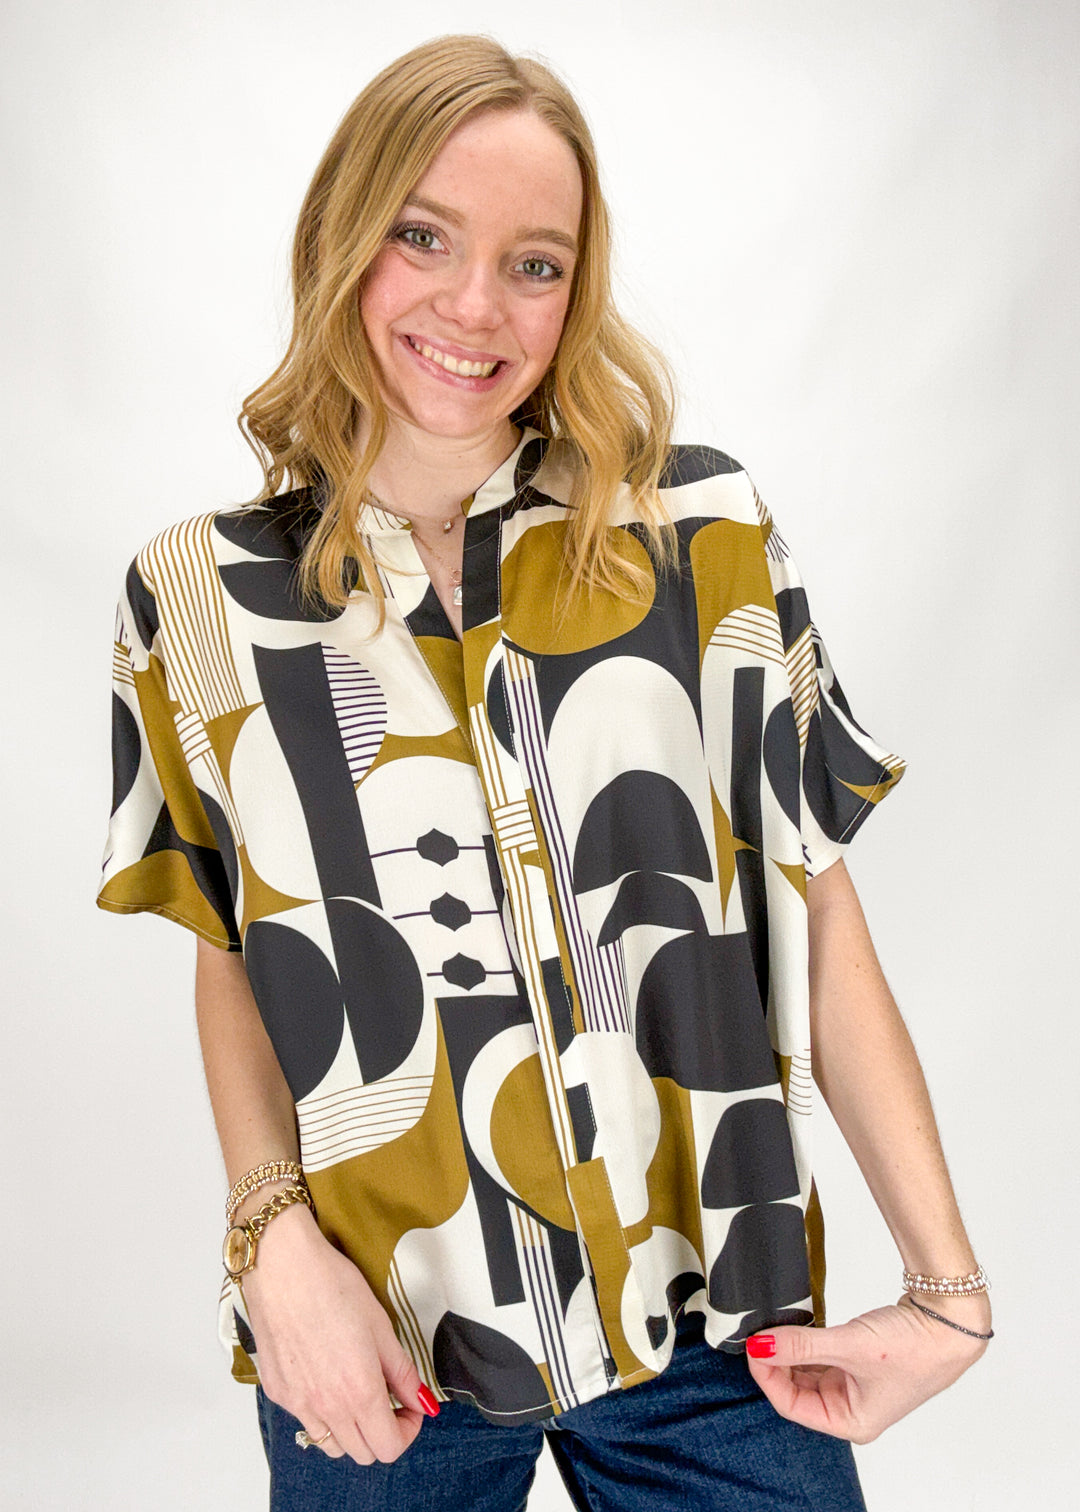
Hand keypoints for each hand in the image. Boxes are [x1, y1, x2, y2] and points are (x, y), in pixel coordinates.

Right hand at [238, 1204, 436, 1463]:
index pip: (388, 1448)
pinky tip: (325, 1377)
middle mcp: (326, 1407)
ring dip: (351, 1429)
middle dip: (382, 1432)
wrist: (282, 1267)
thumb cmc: (332, 1286)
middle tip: (388, 1397)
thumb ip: (402, 1372)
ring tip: (356, 1390)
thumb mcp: (381, 1325)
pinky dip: (321, 1413)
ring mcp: (297, 1403)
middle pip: (362, 1453)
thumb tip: (421, 1401)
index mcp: (359, 1392)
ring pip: (332, 1445)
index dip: (407, 1430)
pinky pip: (305, 1421)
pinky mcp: (277, 1392)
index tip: (409, 1406)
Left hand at [744, 1294, 990, 1442]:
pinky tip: (795, 1326)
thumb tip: (759, 1345)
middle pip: (796, 1388)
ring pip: (807, 1370)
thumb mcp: (848, 1345)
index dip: (766, 1375)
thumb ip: (801, 1345)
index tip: (751, 1346)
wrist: (950, 1322)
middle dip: (776, 1362)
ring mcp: (855, 1385)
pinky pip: (821, 1356)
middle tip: (757, 1333)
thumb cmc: (913, 1346)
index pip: (791, 1405)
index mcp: (851, 1422)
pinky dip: (807, 1342)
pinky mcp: (858, 1362)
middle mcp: (852, 1408)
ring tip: (774, 1327)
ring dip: (791, 1350)